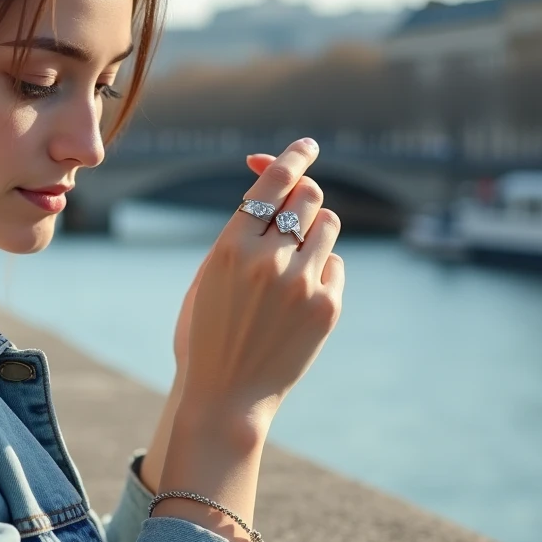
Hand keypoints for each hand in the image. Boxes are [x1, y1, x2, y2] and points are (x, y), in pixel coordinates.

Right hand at [181, 138, 345, 429]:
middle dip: (303, 195)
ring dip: (313, 231)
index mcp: (229, 248)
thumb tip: (274, 187)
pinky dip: (320, 270)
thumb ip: (239, 233)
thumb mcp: (207, 275)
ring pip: (328, 226)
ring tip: (292, 258)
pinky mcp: (326, 308)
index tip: (306, 145)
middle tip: (294, 208)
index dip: (292, 156)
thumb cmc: (206, 332)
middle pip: (309, 196)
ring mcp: (301, 285)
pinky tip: (297, 296)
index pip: (273, 182)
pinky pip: (335, 265)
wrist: (225, 396)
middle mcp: (267, 261)